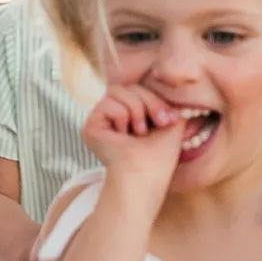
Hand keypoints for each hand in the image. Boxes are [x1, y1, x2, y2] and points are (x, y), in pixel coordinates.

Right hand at [81, 84, 185, 199]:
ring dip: (136, 108)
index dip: (154, 99)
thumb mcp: (171, 124)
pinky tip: (124, 134)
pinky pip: (107, 103)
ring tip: (139, 131)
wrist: (146, 174)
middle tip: (159, 122)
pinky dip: (121, 115)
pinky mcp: (90, 127)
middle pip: (128, 87)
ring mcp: (100, 122)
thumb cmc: (159, 158)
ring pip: (117, 91)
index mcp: (129, 117)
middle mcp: (113, 119)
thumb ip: (168, 103)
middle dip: (149, 101)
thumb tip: (170, 86)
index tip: (169, 119)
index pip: (138, 90)